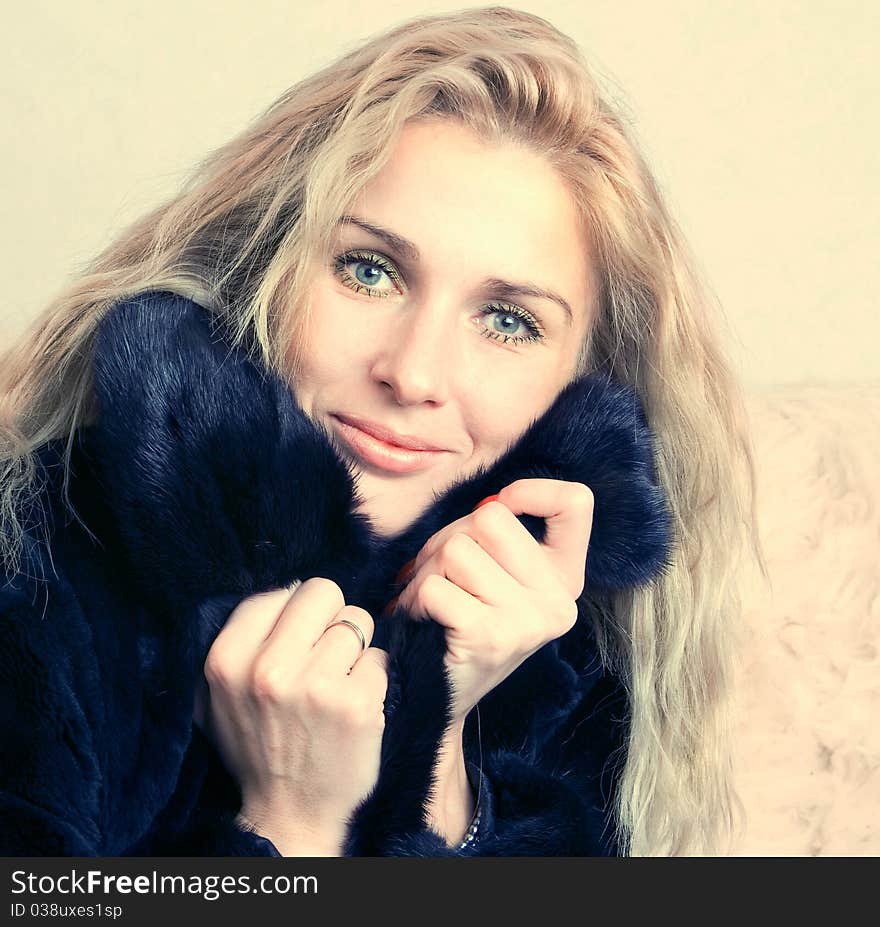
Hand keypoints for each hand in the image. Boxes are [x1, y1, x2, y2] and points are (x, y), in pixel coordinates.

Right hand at [193, 578, 387, 855]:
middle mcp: (268, 669)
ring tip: (338, 685)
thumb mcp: (222, 695)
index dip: (297, 613)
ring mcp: (315, 687)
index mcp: (226, 659)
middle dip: (331, 618)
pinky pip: (381, 658)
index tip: (297, 641)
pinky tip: (355, 705)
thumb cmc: (259, 746)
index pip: (280, 591)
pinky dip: (374, 678)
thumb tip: (285, 588)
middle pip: (324, 592)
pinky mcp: (357, 704)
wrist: (291, 814)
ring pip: (358, 622)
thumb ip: (243, 640)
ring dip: (355, 650)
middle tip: (326, 654)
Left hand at [391, 479, 592, 723]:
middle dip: (449, 539)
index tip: (501, 507)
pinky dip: (414, 598)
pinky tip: (420, 618)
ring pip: (456, 549)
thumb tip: (488, 503)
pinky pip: (435, 585)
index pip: (576, 503)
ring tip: (430, 600)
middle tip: (442, 575)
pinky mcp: (490, 637)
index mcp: (565, 579)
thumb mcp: (496, 574)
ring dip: (426, 570)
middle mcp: (558, 601)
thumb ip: (500, 535)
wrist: (440, 698)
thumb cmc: (460, 620)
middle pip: (489, 519)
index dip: (532, 491)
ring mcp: (528, 621)